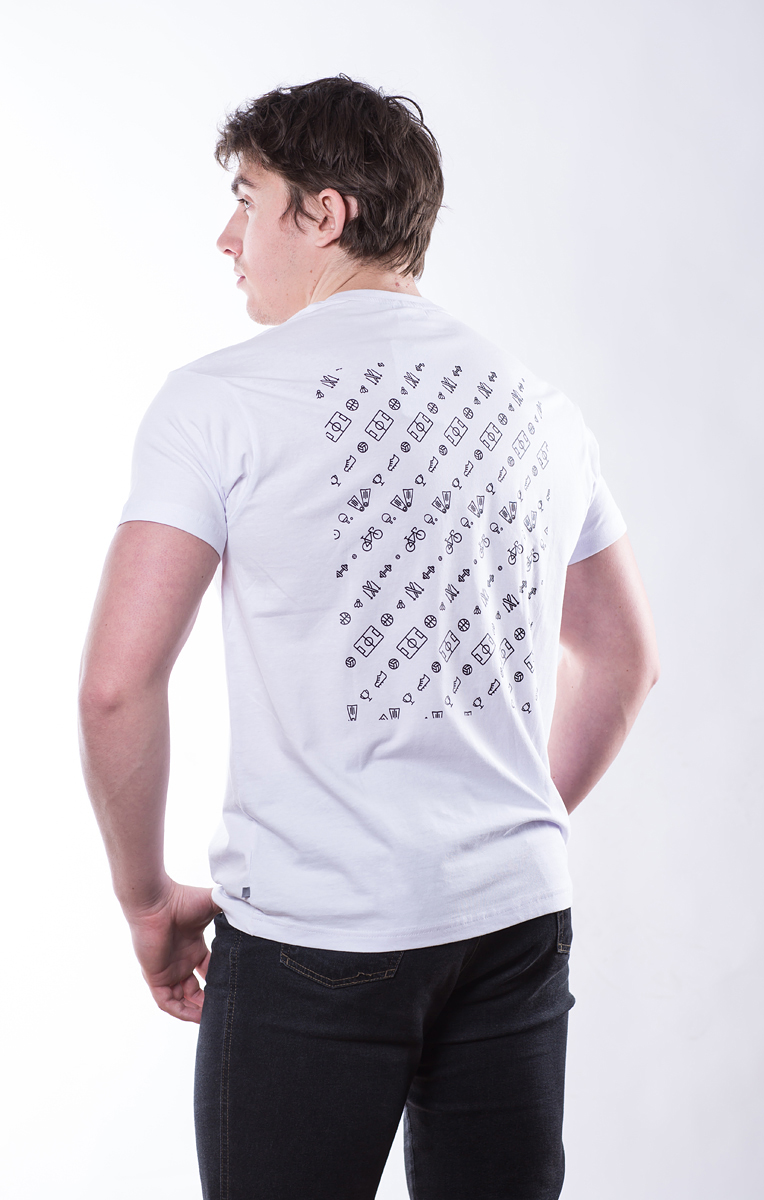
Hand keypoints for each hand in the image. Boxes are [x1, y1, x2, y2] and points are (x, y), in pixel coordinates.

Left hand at [124, 880, 222, 1022]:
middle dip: (209, 1000)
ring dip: (196, 1010)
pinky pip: (167, 1002)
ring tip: (214, 1019)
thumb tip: (255, 910)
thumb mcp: (214, 904)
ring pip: (183, 999)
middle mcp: (181, 960)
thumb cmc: (182, 899)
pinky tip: (196, 1017)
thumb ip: (233, 909)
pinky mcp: (155, 977)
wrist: (156, 901)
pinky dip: (180, 1012)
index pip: (209, 970)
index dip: (221, 980)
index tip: (236, 987)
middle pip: (196, 989)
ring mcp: (168, 970)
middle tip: (226, 1008)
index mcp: (193, 947)